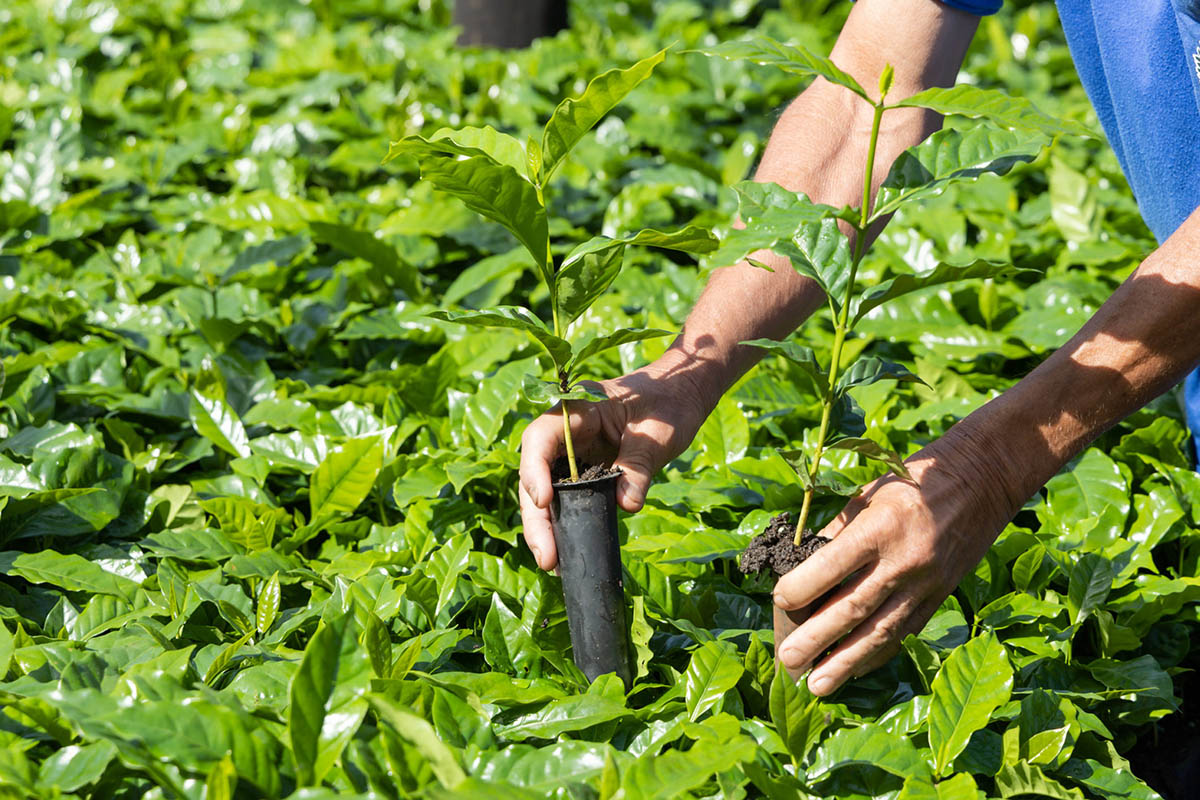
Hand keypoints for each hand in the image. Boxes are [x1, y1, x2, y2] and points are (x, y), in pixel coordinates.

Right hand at [519, 361, 708, 570]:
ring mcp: (573, 453)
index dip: (534, 470)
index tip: (544, 501)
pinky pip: (569, 497)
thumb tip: (626, 506)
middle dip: (537, 517)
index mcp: (577, 409)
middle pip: (536, 473)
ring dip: (546, 527)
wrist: (682, 394)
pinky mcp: (585, 471)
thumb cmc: (669, 403)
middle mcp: (566, 432)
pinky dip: (566, 523)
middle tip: (546, 556)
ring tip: (553, 563)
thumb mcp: (657, 433)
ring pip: (547, 490)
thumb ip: (638, 466)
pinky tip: (568, 552)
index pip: (540, 437)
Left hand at [771, 431, 1022, 694]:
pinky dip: (877, 655)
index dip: (803, 587)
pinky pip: (904, 633)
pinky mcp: (939, 597)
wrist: (981, 482)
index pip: (834, 564)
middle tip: (788, 660)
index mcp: (882, 525)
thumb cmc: (913, 482)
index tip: (778, 602)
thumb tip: (803, 569)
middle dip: (817, 639)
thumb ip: (839, 534)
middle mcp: (905, 560)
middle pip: (854, 607)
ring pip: (881, 632)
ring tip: (816, 686)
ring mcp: (926, 584)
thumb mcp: (869, 496)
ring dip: (846, 663)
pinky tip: (854, 670)